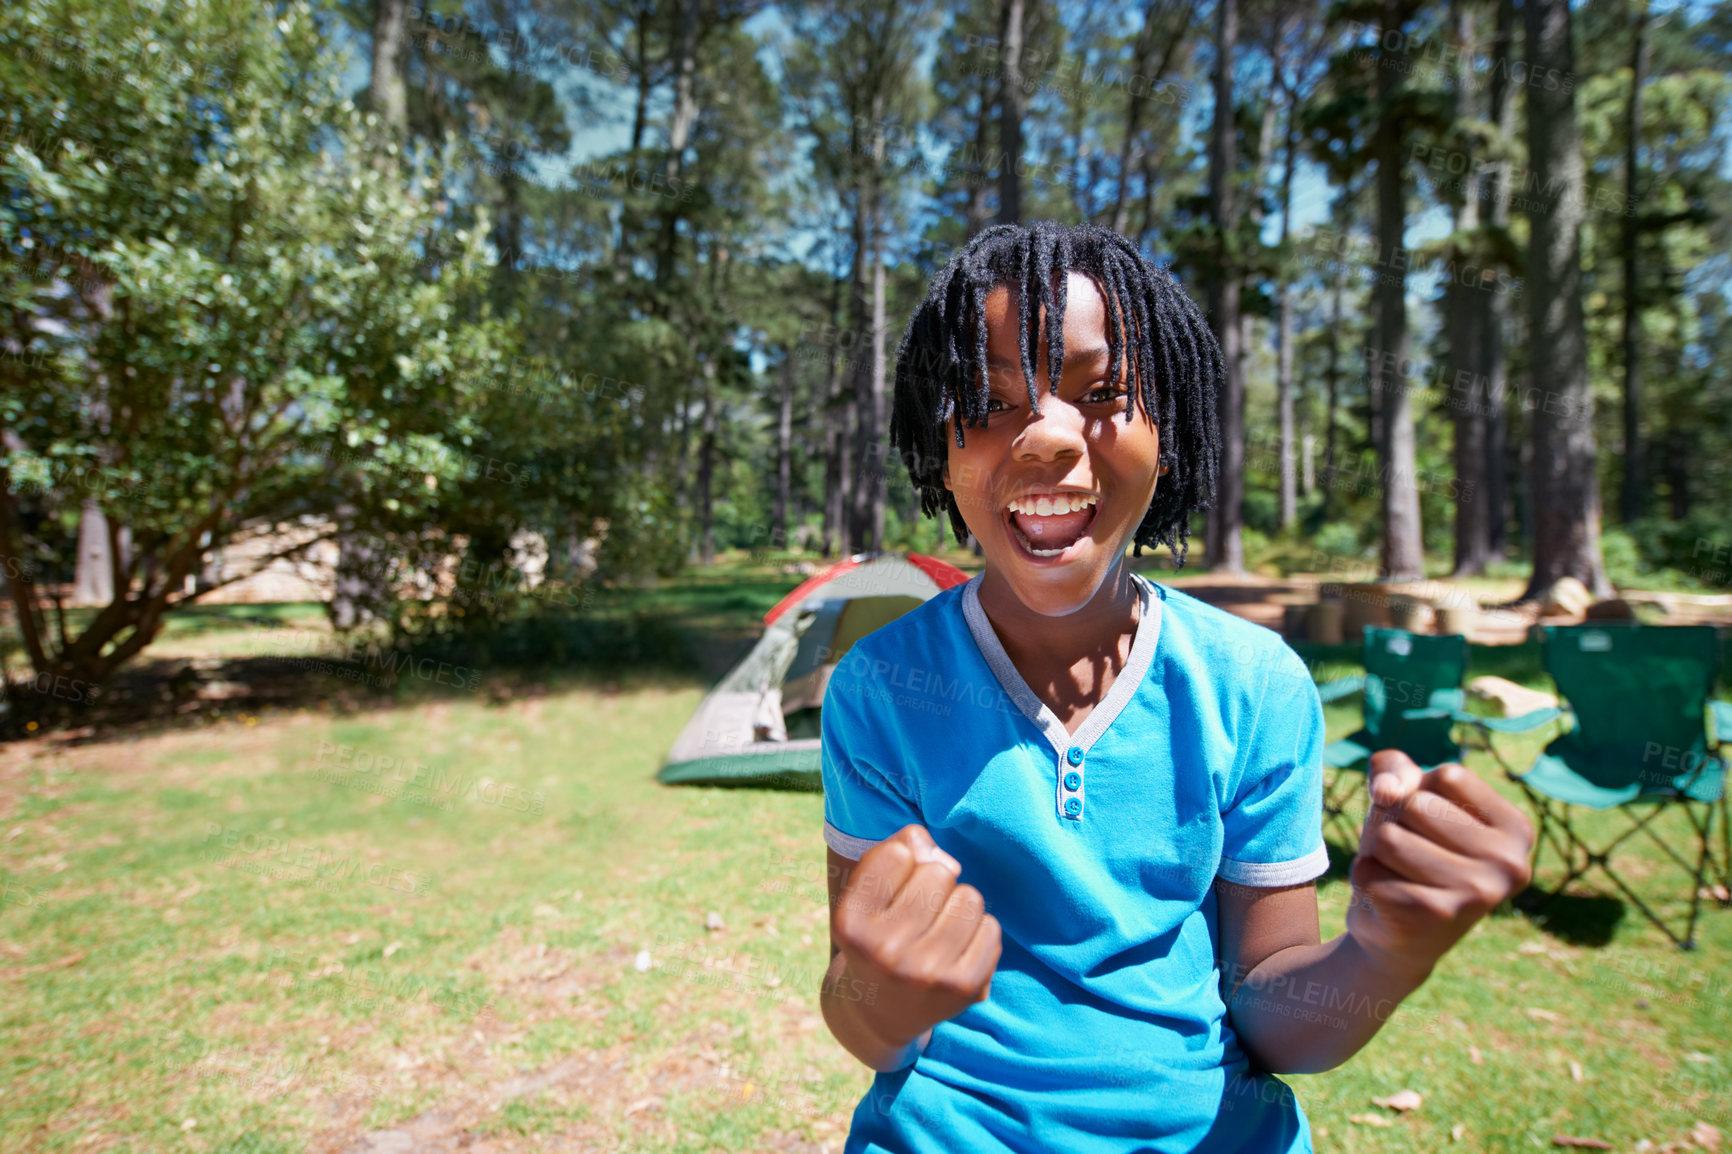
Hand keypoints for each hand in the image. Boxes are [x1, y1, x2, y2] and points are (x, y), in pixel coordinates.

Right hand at [831, 824, 1000, 1050]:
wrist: (877, 1014)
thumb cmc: (875, 936)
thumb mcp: (865, 895)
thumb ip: (896, 851)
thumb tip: (937, 852)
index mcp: (850, 922)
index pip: (898, 853)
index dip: (900, 864)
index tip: (890, 892)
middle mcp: (883, 950)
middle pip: (939, 872)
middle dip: (933, 884)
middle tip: (917, 915)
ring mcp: (925, 972)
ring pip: (969, 897)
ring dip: (958, 906)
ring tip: (938, 929)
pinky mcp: (962, 988)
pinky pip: (991, 928)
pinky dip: (979, 932)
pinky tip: (956, 950)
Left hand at [1346, 751, 1534, 981]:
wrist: (1398, 937)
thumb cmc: (1409, 853)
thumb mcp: (1406, 797)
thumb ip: (1394, 769)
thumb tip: (1386, 789)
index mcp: (1516, 830)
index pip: (1449, 776)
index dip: (1420, 792)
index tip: (1431, 828)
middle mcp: (1509, 863)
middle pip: (1415, 804)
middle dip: (1394, 823)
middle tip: (1410, 857)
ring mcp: (1476, 894)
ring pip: (1388, 837)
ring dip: (1376, 853)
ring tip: (1397, 876)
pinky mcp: (1433, 917)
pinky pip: (1369, 871)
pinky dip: (1365, 880)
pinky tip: (1387, 902)